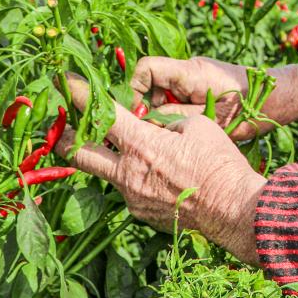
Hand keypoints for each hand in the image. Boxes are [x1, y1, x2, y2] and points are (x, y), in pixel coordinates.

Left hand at [60, 76, 265, 264]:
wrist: (234, 210)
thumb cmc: (219, 163)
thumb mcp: (196, 126)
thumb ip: (166, 124)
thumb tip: (154, 128)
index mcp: (141, 145)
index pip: (100, 114)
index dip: (78, 95)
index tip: (64, 83)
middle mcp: (128, 174)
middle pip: (81, 154)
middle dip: (67, 137)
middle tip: (63, 126)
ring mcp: (132, 198)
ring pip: (111, 173)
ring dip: (114, 159)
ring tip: (134, 150)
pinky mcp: (142, 214)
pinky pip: (132, 191)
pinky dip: (139, 178)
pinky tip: (162, 176)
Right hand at [130, 56, 297, 141]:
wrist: (278, 98)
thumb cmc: (249, 109)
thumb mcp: (211, 119)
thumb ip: (177, 116)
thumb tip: (148, 119)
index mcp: (190, 72)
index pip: (146, 68)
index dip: (134, 90)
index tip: (138, 116)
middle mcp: (190, 68)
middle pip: (151, 82)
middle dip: (149, 107)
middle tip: (157, 130)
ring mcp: (195, 75)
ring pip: (163, 92)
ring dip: (163, 111)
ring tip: (176, 133)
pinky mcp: (200, 84)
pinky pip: (177, 95)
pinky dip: (175, 111)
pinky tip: (187, 128)